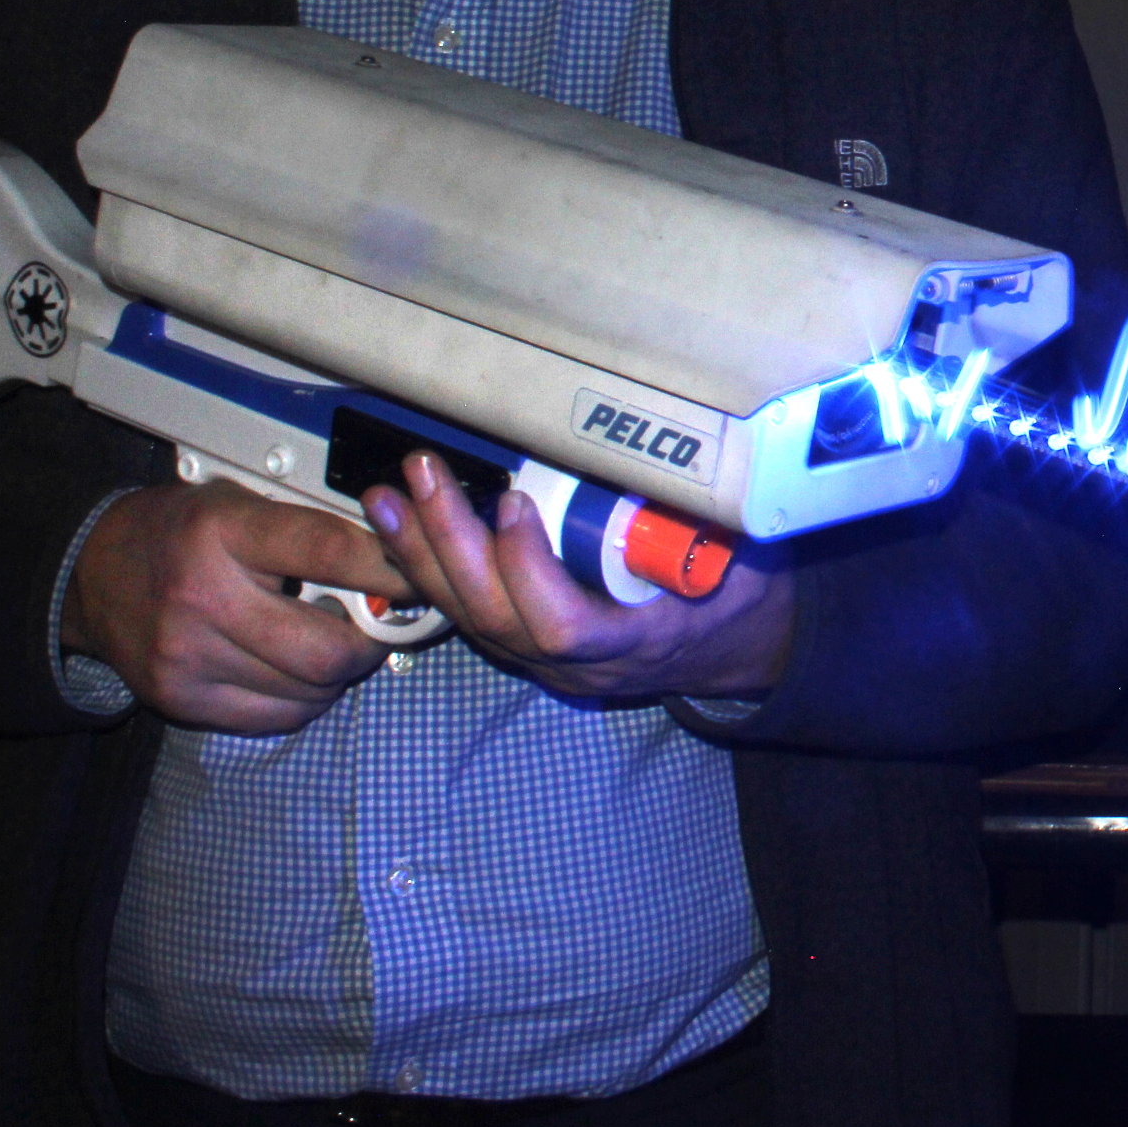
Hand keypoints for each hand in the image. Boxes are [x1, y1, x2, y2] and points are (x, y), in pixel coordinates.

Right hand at [64, 480, 410, 732]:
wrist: (91, 574)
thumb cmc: (181, 530)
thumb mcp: (242, 501)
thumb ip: (312, 527)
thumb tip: (397, 555)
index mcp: (224, 532)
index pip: (331, 551)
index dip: (390, 568)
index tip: (421, 575)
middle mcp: (203, 597)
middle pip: (328, 648)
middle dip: (371, 642)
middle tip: (375, 624)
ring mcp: (189, 657)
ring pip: (309, 690)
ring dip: (338, 672)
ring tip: (329, 642)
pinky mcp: (181, 699)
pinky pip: (276, 718)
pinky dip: (305, 698)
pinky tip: (296, 671)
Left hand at [364, 452, 794, 701]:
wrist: (731, 647)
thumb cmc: (736, 597)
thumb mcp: (740, 564)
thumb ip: (704, 527)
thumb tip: (676, 462)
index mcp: (633, 646)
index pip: (562, 627)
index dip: (528, 570)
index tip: (515, 501)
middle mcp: (576, 664)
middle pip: (495, 617)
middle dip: (451, 546)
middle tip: (426, 477)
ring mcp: (543, 661)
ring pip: (469, 617)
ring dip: (420, 554)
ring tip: (387, 496)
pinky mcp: (523, 642)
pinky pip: (465, 610)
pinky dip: (428, 565)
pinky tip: (397, 523)